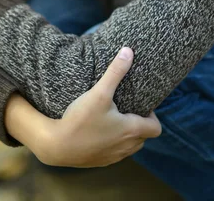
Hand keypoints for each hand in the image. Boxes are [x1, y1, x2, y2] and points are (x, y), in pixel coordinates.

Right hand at [40, 47, 161, 167]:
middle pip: (144, 137)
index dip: (152, 116)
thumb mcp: (99, 92)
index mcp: (131, 131)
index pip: (156, 128)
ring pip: (130, 147)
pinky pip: (116, 153)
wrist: (57, 145)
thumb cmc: (81, 119)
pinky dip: (114, 143)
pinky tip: (99, 131)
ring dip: (127, 135)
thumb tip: (128, 51)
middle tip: (127, 108)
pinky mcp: (101, 162)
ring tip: (114, 118)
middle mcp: (127, 147)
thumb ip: (115, 72)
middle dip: (140, 124)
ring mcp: (114, 157)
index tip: (140, 105)